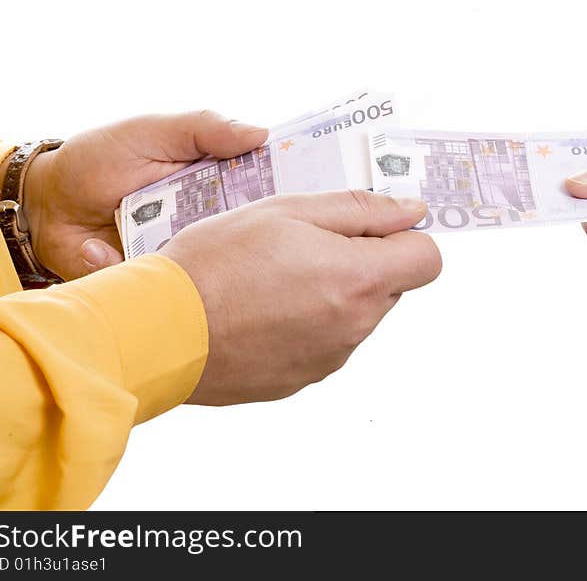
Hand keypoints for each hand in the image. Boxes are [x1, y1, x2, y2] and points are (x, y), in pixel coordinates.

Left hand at [23, 111, 267, 279]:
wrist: (44, 205)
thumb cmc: (99, 160)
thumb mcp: (151, 132)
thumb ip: (202, 129)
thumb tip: (260, 133)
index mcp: (211, 183)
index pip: (258, 189)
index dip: (279, 192)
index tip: (297, 194)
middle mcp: (204, 220)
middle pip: (242, 234)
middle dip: (242, 236)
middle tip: (214, 224)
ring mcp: (179, 250)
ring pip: (206, 264)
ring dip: (186, 258)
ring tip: (152, 239)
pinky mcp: (153, 277)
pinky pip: (159, 284)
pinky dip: (127, 266)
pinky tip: (96, 247)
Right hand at [158, 190, 441, 405]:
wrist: (158, 331)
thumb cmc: (216, 261)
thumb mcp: (286, 211)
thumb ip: (360, 209)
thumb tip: (413, 212)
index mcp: (358, 279)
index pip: (427, 260)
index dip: (405, 238)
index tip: (372, 230)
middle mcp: (354, 325)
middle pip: (390, 286)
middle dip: (362, 262)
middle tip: (304, 247)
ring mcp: (330, 357)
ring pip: (356, 314)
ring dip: (333, 293)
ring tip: (274, 279)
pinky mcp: (304, 378)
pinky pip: (326, 341)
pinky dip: (308, 323)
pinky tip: (264, 310)